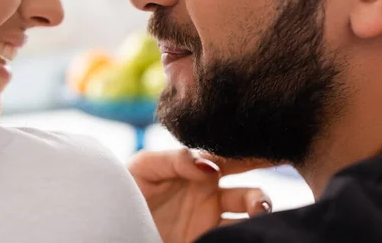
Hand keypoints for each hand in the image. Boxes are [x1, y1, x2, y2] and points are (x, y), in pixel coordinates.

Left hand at [129, 149, 272, 242]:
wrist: (112, 222)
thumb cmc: (126, 188)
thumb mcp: (145, 166)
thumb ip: (177, 158)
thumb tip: (210, 165)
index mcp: (199, 169)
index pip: (232, 158)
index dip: (252, 152)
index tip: (269, 148)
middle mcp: (212, 195)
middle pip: (250, 191)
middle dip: (264, 189)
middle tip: (270, 184)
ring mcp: (211, 221)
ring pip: (249, 217)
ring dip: (260, 211)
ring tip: (258, 211)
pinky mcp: (207, 240)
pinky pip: (233, 237)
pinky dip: (247, 232)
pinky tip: (248, 227)